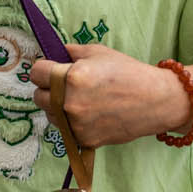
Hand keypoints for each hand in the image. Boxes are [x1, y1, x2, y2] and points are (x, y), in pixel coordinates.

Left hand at [27, 44, 192, 149]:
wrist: (157, 101)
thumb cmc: (129, 73)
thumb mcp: (98, 52)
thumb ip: (71, 52)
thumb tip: (52, 53)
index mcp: (71, 76)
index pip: (35, 73)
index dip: (43, 69)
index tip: (49, 70)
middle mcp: (70, 102)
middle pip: (38, 96)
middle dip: (48, 89)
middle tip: (64, 85)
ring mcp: (76, 123)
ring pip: (50, 115)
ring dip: (58, 107)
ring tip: (81, 99)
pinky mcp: (84, 139)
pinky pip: (66, 130)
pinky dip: (73, 122)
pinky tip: (91, 113)